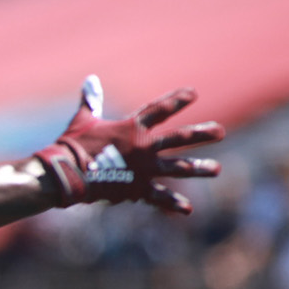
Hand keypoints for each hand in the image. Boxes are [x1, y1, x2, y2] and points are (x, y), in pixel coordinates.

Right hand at [34, 75, 224, 214]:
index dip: (177, 100)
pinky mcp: (137, 189)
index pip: (159, 109)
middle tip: (220, 131)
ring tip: (216, 169)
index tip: (194, 94)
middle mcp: (144, 146)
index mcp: (132, 127)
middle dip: (201, 134)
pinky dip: (173, 203)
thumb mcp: (84, 119)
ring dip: (199, 168)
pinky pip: (159, 197)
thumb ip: (92, 100)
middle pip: (179, 138)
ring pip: (178, 168)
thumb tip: (90, 79)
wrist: (68, 172)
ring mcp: (144, 168)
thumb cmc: (74, 144)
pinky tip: (188, 209)